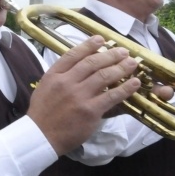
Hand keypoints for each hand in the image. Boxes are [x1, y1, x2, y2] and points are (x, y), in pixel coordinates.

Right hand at [28, 35, 140, 155]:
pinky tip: (134, 83)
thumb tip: (78, 66)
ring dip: (121, 67)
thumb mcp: (44, 88)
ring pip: (104, 76)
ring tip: (132, 63)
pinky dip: (125, 88)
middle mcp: (66, 82)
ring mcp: (79, 96)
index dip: (89, 45)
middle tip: (123, 51)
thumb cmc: (43, 113)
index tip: (101, 39)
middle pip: (92, 63)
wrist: (40, 136)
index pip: (73, 55)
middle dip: (110, 55)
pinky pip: (112, 96)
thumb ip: (60, 76)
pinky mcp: (90, 111)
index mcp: (53, 76)